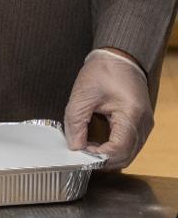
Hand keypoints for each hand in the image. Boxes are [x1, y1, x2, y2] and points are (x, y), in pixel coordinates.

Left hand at [64, 48, 153, 170]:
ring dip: (107, 155)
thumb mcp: (82, 95)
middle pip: (126, 156)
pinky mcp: (139, 125)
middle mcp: (143, 123)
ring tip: (86, 147)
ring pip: (129, 153)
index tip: (80, 151)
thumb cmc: (103, 71)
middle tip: (81, 154)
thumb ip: (76, 123)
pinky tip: (96, 143)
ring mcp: (144, 125)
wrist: (119, 58)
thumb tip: (74, 147)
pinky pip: (129, 145)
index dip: (99, 155)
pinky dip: (113, 149)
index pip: (119, 149)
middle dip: (103, 159)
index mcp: (132, 114)